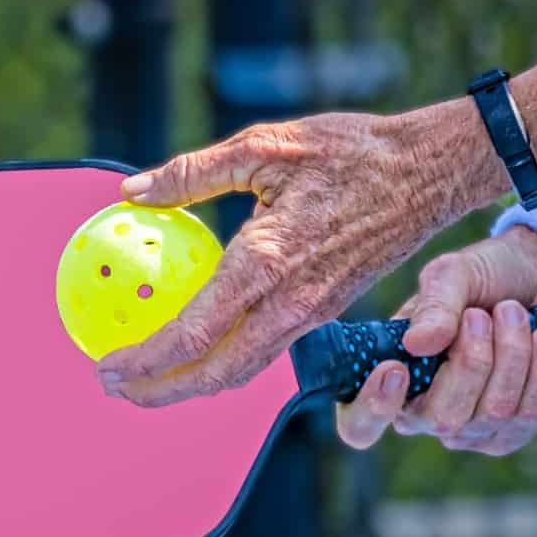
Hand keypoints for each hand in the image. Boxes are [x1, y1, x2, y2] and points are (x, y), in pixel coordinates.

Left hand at [97, 103, 492, 405]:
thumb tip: (131, 190)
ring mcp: (311, 313)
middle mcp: (290, 302)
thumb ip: (192, 173)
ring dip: (192, 384)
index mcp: (267, 262)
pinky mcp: (324, 310)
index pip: (194, 333)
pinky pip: (264, 349)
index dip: (146, 359)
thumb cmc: (350, 151)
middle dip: (160, 391)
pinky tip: (199, 344)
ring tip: (149, 379)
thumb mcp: (264, 145)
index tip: (106, 365)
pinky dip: (223, 361)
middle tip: (115, 388)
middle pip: (216, 373)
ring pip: (243, 369)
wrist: (429, 173)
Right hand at [335, 225, 536, 454]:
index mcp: (389, 379)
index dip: (372, 410)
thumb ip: (434, 306)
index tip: (395, 369)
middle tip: (481, 314)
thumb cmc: (485, 277)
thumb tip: (417, 344)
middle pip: (443, 419)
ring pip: (493, 411)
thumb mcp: (452, 276)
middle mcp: (424, 413)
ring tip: (513, 312)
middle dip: (472, 360)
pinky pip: (529, 414)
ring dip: (511, 352)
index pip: (360, 425)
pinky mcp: (514, 431)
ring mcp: (471, 429)